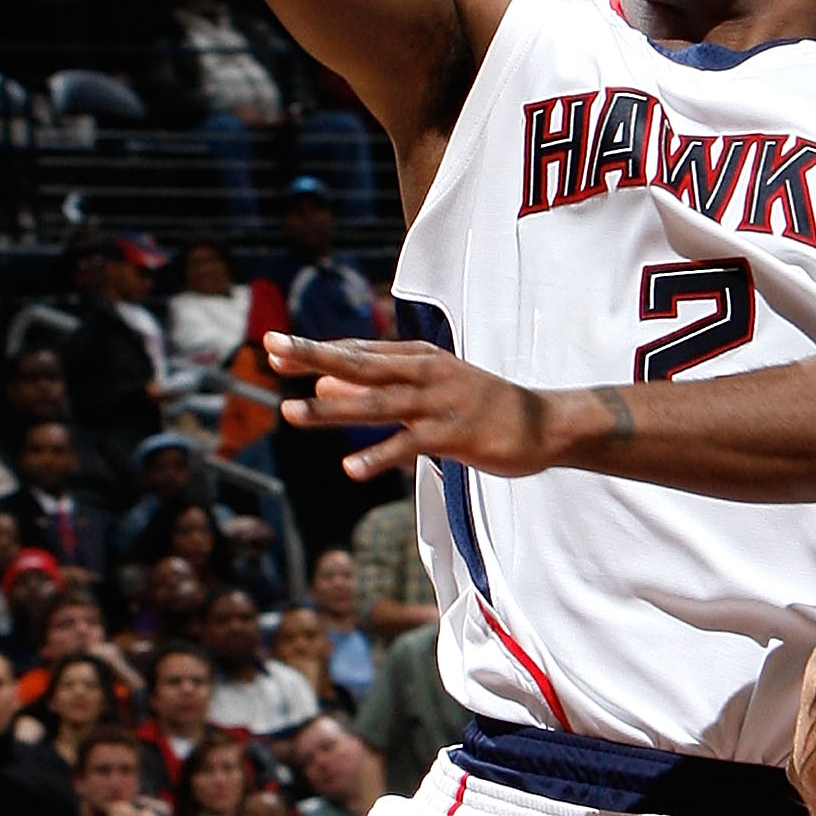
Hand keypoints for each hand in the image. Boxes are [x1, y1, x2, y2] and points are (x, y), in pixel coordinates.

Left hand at [267, 332, 555, 481]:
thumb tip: (321, 390)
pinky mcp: (454, 435)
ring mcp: (438, 403)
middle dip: (313, 357)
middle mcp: (423, 373)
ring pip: (377, 404)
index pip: (356, 351)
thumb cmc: (478, 407)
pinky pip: (408, 446)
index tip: (273, 347)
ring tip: (291, 413)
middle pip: (359, 365)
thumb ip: (375, 389)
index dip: (315, 350)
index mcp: (416, 358)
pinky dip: (379, 456)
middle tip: (272, 350)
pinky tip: (350, 468)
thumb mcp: (426, 391)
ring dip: (332, 410)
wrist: (542, 422)